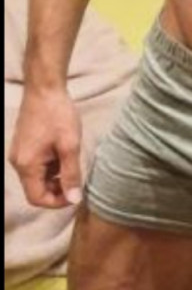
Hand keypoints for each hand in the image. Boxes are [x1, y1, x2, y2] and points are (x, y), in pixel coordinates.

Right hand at [8, 88, 82, 208]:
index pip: (37, 198)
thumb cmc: (58, 114)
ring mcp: (19, 153)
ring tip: (70, 162)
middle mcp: (18, 162)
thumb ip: (71, 174)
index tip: (75, 193)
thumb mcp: (70, 145)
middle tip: (75, 179)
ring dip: (54, 177)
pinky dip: (49, 166)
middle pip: (35, 189)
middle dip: (56, 189)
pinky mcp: (23, 145)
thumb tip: (74, 199)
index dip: (57, 202)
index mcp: (27, 165)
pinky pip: (35, 165)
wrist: (44, 87)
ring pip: (36, 177)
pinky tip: (62, 153)